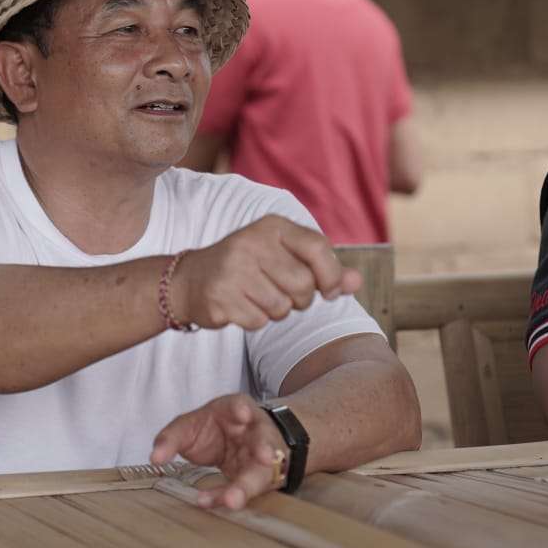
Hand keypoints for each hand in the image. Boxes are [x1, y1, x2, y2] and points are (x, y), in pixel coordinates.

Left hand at [150, 394, 290, 509]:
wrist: (229, 443)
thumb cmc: (212, 430)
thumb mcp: (188, 427)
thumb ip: (171, 439)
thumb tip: (155, 458)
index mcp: (238, 410)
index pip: (243, 405)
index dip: (243, 410)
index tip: (243, 414)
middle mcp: (257, 433)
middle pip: (263, 441)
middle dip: (264, 450)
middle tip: (264, 458)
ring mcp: (263, 458)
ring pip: (262, 471)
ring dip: (248, 486)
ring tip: (233, 500)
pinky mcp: (259, 480)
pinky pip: (245, 492)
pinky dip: (226, 497)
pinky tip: (210, 503)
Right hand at [170, 215, 361, 330]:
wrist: (191, 279)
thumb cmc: (248, 267)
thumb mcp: (284, 257)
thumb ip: (324, 268)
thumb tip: (356, 282)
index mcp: (272, 226)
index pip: (318, 247)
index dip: (330, 275)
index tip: (327, 290)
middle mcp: (251, 242)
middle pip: (303, 285)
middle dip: (300, 299)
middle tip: (281, 292)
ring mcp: (233, 270)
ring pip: (282, 307)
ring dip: (276, 311)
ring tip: (257, 297)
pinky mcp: (220, 297)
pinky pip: (259, 321)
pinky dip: (255, 320)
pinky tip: (240, 305)